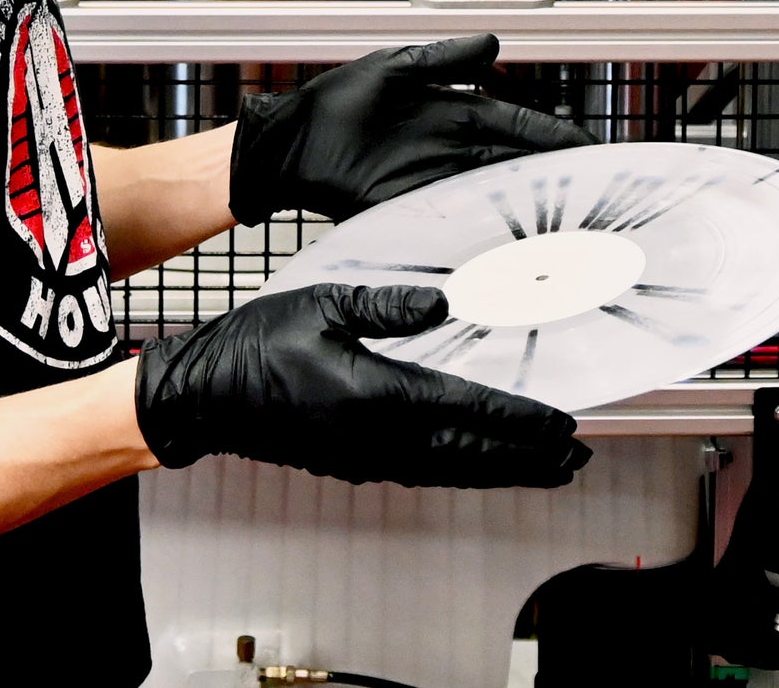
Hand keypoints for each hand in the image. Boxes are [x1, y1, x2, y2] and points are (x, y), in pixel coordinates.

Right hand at [133, 283, 589, 488]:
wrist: (204, 396)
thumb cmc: (256, 347)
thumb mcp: (323, 304)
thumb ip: (388, 306)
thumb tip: (444, 304)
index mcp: (378, 396)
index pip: (469, 411)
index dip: (521, 419)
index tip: (563, 423)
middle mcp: (380, 438)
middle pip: (473, 454)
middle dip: (528, 458)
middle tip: (575, 458)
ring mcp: (367, 458)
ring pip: (452, 471)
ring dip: (503, 472)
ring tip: (545, 471)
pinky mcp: (354, 463)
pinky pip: (424, 473)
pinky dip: (463, 472)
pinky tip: (479, 466)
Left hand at [230, 34, 591, 222]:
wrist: (294, 142)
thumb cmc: (339, 101)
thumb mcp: (394, 68)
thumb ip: (445, 59)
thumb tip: (493, 43)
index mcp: (456, 113)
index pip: (518, 126)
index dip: (553, 136)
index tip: (586, 146)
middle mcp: (454, 150)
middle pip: (516, 166)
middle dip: (553, 178)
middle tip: (593, 191)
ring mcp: (437, 182)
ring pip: (495, 196)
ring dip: (527, 209)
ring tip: (564, 222)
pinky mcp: (414, 210)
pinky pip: (458, 222)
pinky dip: (484, 231)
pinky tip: (509, 242)